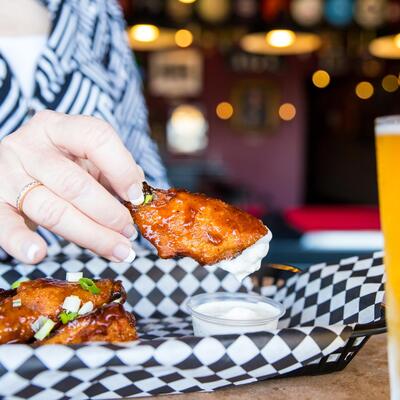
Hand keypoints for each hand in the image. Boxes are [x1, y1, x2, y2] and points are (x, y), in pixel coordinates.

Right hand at [0, 110, 144, 263]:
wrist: (12, 165)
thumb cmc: (59, 162)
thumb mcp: (85, 157)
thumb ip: (111, 170)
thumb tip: (136, 194)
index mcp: (59, 127)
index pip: (95, 138)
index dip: (121, 169)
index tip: (136, 197)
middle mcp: (30, 146)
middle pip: (74, 184)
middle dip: (108, 213)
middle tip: (129, 233)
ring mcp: (7, 173)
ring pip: (51, 210)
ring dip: (90, 235)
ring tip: (116, 250)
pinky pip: (5, 224)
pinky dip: (20, 241)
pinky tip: (37, 254)